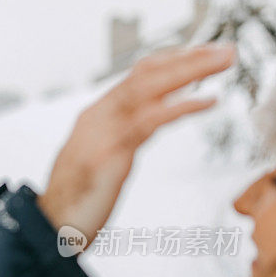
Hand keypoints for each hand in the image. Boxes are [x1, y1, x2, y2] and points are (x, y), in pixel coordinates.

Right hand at [38, 44, 235, 246]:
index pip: (134, 77)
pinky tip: (206, 101)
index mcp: (94, 118)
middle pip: (144, 75)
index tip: (199, 54)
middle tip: (223, 51)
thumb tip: (141, 127)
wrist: (51, 225)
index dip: (169, 62)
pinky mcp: (108, 153)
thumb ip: (118, 138)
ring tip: (223, 62)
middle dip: (187, 59)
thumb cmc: (75, 200)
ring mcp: (101, 134)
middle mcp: (96, 118)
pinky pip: (149, 120)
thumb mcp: (97, 160)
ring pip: (148, 88)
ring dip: (190, 71)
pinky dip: (181, 106)